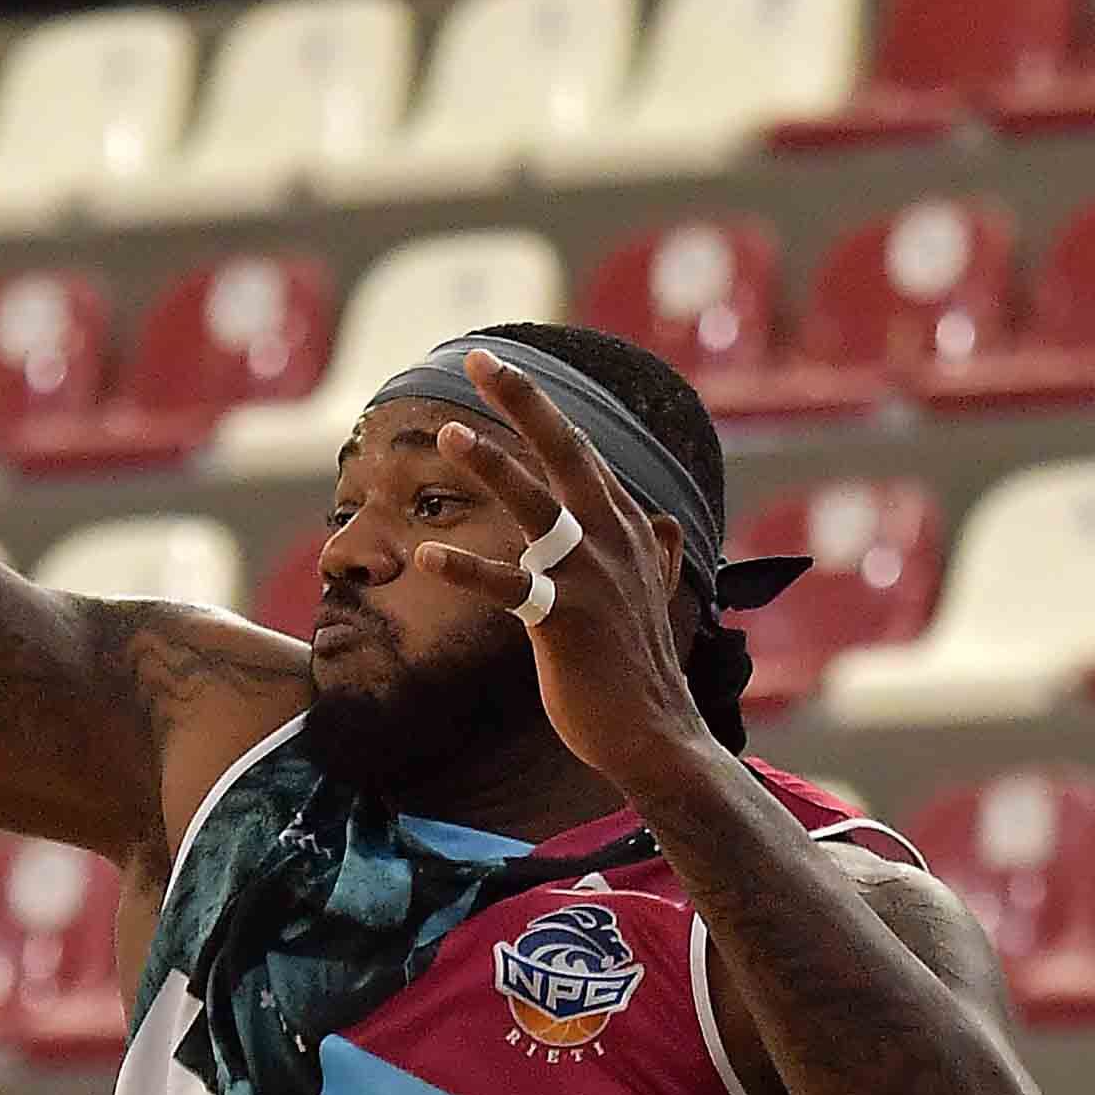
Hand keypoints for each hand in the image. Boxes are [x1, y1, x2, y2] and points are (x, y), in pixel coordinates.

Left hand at [410, 348, 711, 790]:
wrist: (657, 735)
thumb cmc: (641, 668)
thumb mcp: (655, 597)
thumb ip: (658, 556)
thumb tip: (670, 525)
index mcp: (629, 529)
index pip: (579, 452)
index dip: (538, 407)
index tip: (496, 367)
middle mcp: (613, 540)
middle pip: (566, 453)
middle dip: (523, 401)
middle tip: (480, 359)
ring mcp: (591, 578)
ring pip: (538, 507)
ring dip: (493, 467)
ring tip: (449, 433)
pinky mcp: (566, 621)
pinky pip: (509, 588)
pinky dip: (466, 570)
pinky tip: (424, 557)